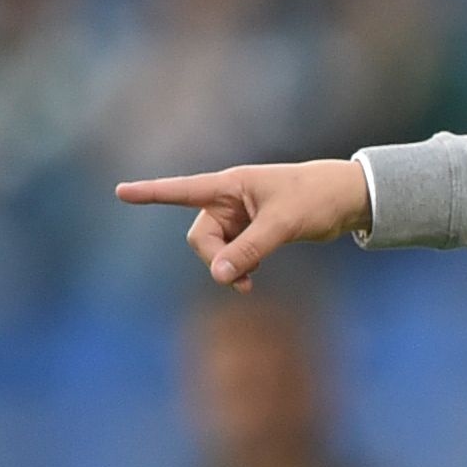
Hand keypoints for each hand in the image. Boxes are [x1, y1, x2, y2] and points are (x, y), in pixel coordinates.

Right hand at [113, 157, 372, 286]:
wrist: (345, 199)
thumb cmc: (314, 198)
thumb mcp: (281, 225)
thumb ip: (250, 250)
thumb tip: (219, 276)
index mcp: (230, 185)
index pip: (182, 190)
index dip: (151, 193)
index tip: (120, 191)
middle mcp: (228, 199)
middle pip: (200, 237)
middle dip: (215, 259)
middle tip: (242, 280)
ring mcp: (239, 216)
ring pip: (215, 249)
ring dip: (228, 267)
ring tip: (251, 281)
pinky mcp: (252, 231)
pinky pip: (231, 254)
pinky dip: (238, 268)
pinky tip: (253, 276)